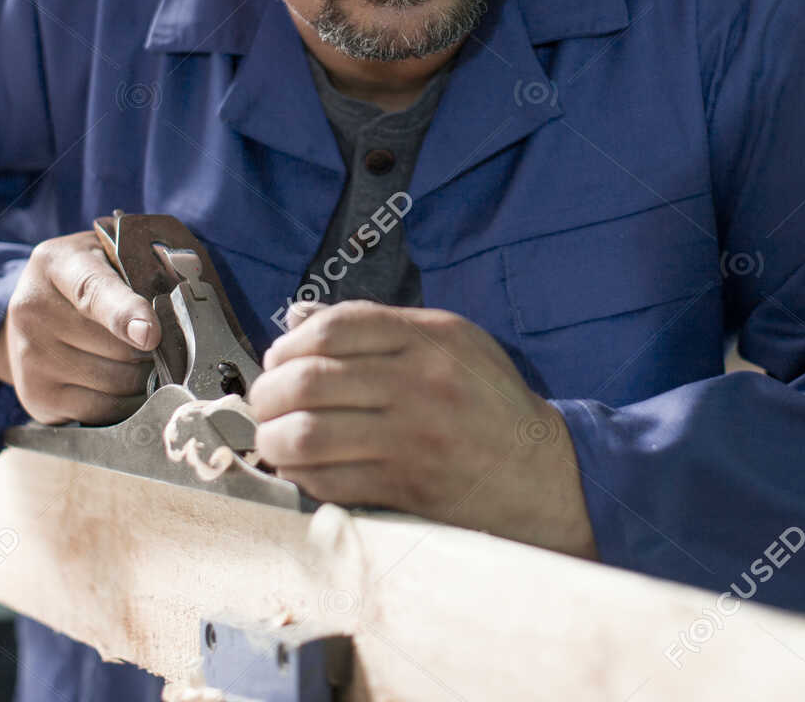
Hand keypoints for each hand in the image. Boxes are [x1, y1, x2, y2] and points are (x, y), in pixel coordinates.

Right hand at [0, 231, 160, 425]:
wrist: (35, 310)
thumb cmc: (92, 276)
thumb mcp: (112, 254)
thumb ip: (145, 269)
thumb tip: (180, 308)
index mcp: (58, 264)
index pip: (94, 291)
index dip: (126, 315)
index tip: (151, 335)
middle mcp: (32, 310)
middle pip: (116, 347)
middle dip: (154, 351)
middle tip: (169, 344)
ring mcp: (30, 357)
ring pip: (115, 383)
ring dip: (144, 379)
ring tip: (149, 362)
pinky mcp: (36, 397)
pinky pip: (100, 412)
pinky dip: (127, 405)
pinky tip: (132, 387)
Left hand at [249, 300, 597, 557]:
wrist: (540, 469)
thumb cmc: (487, 399)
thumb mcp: (449, 341)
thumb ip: (377, 325)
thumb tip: (297, 318)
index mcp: (429, 338)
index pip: (333, 328)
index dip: (289, 345)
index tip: (278, 361)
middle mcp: (419, 383)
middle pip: (309, 381)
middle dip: (269, 394)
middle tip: (264, 404)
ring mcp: (412, 438)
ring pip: (309, 435)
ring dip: (274, 439)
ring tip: (271, 438)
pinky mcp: (406, 487)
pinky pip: (328, 481)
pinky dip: (299, 475)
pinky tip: (298, 468)